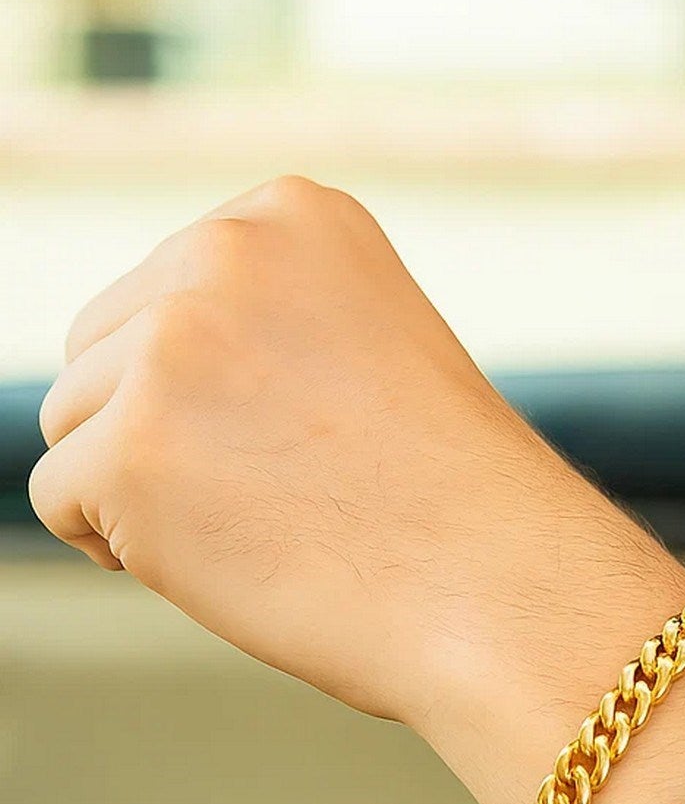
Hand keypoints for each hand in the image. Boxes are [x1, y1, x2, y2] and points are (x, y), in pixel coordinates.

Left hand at [30, 176, 684, 729]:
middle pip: (105, 349)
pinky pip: (62, 499)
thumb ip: (260, 323)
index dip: (217, 384)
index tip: (307, 430)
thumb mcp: (368, 348)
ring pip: (75, 422)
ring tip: (268, 521)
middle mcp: (222, 254)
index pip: (169, 292)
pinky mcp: (128, 454)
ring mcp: (169, 351)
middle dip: (166, 429)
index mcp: (294, 214)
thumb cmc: (453, 496)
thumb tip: (125, 366)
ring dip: (145, 485)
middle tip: (287, 489)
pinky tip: (227, 559)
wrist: (504, 588)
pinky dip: (124, 546)